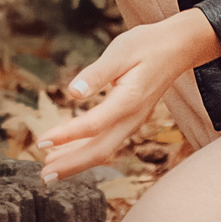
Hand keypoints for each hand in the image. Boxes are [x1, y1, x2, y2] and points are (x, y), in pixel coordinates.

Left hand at [37, 10, 220, 184]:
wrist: (177, 48)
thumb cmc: (147, 45)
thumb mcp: (120, 51)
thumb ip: (97, 73)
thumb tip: (72, 93)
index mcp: (129, 100)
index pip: (93, 124)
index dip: (67, 136)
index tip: (43, 141)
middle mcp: (133, 117)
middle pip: (100, 150)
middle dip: (71, 165)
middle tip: (44, 176)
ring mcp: (133, 122)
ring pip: (104, 150)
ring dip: (77, 162)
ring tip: (50, 169)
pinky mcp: (130, 120)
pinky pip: (108, 142)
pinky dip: (87, 151)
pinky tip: (70, 152)